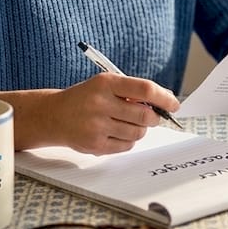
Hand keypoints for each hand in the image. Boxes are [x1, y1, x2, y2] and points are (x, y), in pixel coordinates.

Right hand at [42, 72, 180, 154]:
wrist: (54, 115)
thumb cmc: (86, 98)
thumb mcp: (105, 85)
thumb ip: (132, 91)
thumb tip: (164, 102)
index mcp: (105, 83)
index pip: (144, 89)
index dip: (164, 98)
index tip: (174, 104)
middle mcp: (100, 103)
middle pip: (145, 115)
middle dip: (154, 117)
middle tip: (152, 116)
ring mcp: (97, 126)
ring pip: (138, 132)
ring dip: (140, 129)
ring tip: (127, 122)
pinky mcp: (95, 145)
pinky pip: (127, 145)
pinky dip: (129, 139)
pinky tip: (116, 132)